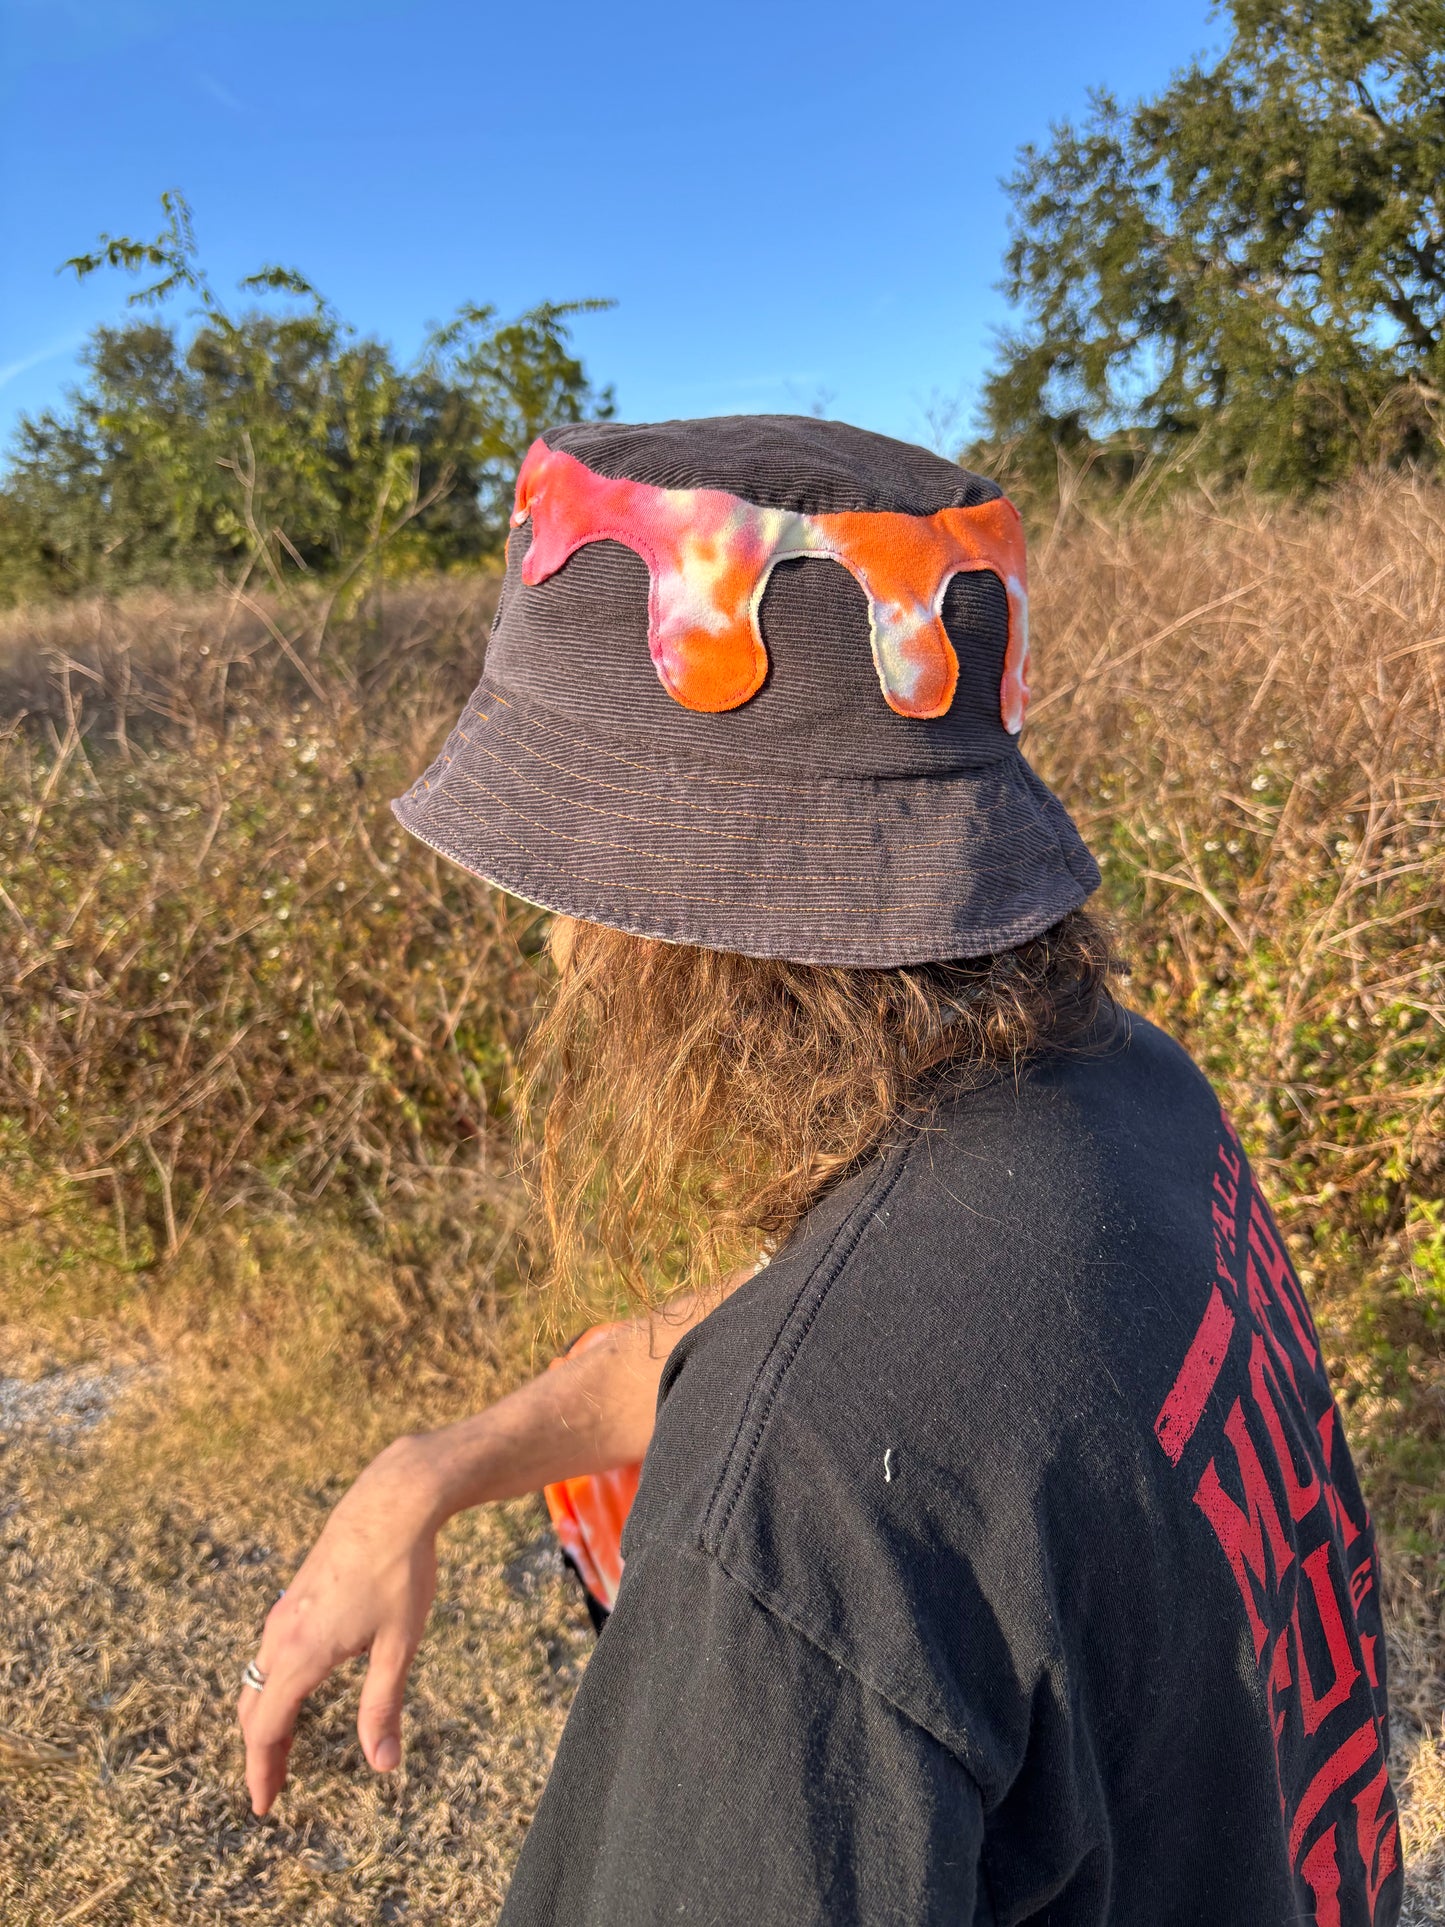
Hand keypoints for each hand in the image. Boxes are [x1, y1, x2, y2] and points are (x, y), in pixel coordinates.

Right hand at [237, 1437, 444, 1815]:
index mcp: (302, 1652)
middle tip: (273, 1788)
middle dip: (260, 1751)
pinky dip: (272, 1683)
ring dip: (265, 1716)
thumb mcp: (399, 1644)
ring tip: (282, 1747)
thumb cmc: (401, 1571)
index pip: (265, 1728)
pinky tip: (295, 1687)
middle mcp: (283, 1632)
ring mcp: (287, 1609)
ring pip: (259, 1675)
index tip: (264, 1806)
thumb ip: (383, 1706)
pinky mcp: (297, 1593)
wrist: (393, 1499)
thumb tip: (382, 1765)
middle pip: (253, 1706)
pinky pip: (270, 1650)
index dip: (261, 1771)